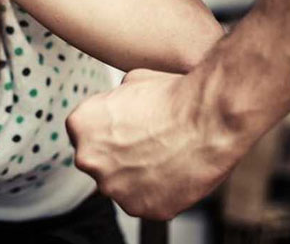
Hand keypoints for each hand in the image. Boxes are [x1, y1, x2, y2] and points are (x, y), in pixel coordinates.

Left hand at [66, 68, 251, 219]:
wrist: (209, 119)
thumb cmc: (174, 97)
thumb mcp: (132, 80)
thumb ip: (114, 100)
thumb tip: (118, 104)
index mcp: (80, 125)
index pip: (87, 134)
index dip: (111, 130)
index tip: (131, 128)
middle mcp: (89, 159)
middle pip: (101, 162)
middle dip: (120, 155)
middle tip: (150, 142)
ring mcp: (114, 188)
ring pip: (123, 186)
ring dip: (139, 176)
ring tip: (167, 156)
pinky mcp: (142, 209)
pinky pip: (147, 203)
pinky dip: (160, 192)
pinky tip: (176, 172)